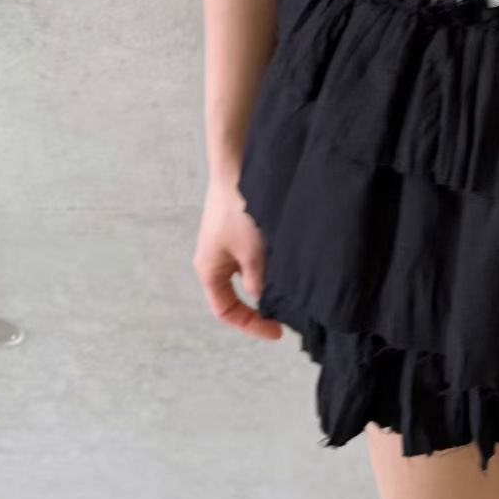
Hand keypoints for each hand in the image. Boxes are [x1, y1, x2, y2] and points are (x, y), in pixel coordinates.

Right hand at [192, 174, 282, 340]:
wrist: (238, 168)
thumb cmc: (239, 209)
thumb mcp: (253, 253)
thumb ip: (259, 281)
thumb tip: (262, 297)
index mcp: (209, 270)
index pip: (226, 311)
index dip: (250, 325)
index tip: (277, 331)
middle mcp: (214, 260)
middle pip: (235, 296)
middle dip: (259, 306)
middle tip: (286, 313)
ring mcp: (225, 245)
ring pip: (247, 276)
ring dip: (266, 283)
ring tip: (289, 287)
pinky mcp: (237, 231)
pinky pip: (252, 258)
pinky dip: (268, 265)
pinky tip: (285, 262)